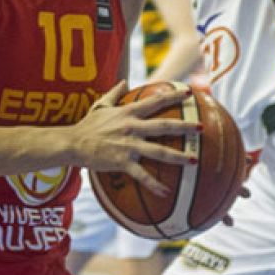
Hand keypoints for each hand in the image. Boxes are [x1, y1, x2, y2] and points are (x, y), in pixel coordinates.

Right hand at [71, 80, 194, 194]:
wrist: (73, 143)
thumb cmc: (87, 125)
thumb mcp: (100, 105)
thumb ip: (114, 93)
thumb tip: (124, 82)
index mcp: (128, 113)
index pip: (155, 101)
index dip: (173, 96)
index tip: (189, 93)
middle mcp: (132, 127)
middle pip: (163, 126)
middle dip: (184, 127)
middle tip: (202, 128)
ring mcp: (128, 145)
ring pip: (158, 151)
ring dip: (178, 156)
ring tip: (194, 160)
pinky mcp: (122, 162)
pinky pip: (141, 175)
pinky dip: (154, 184)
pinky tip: (166, 192)